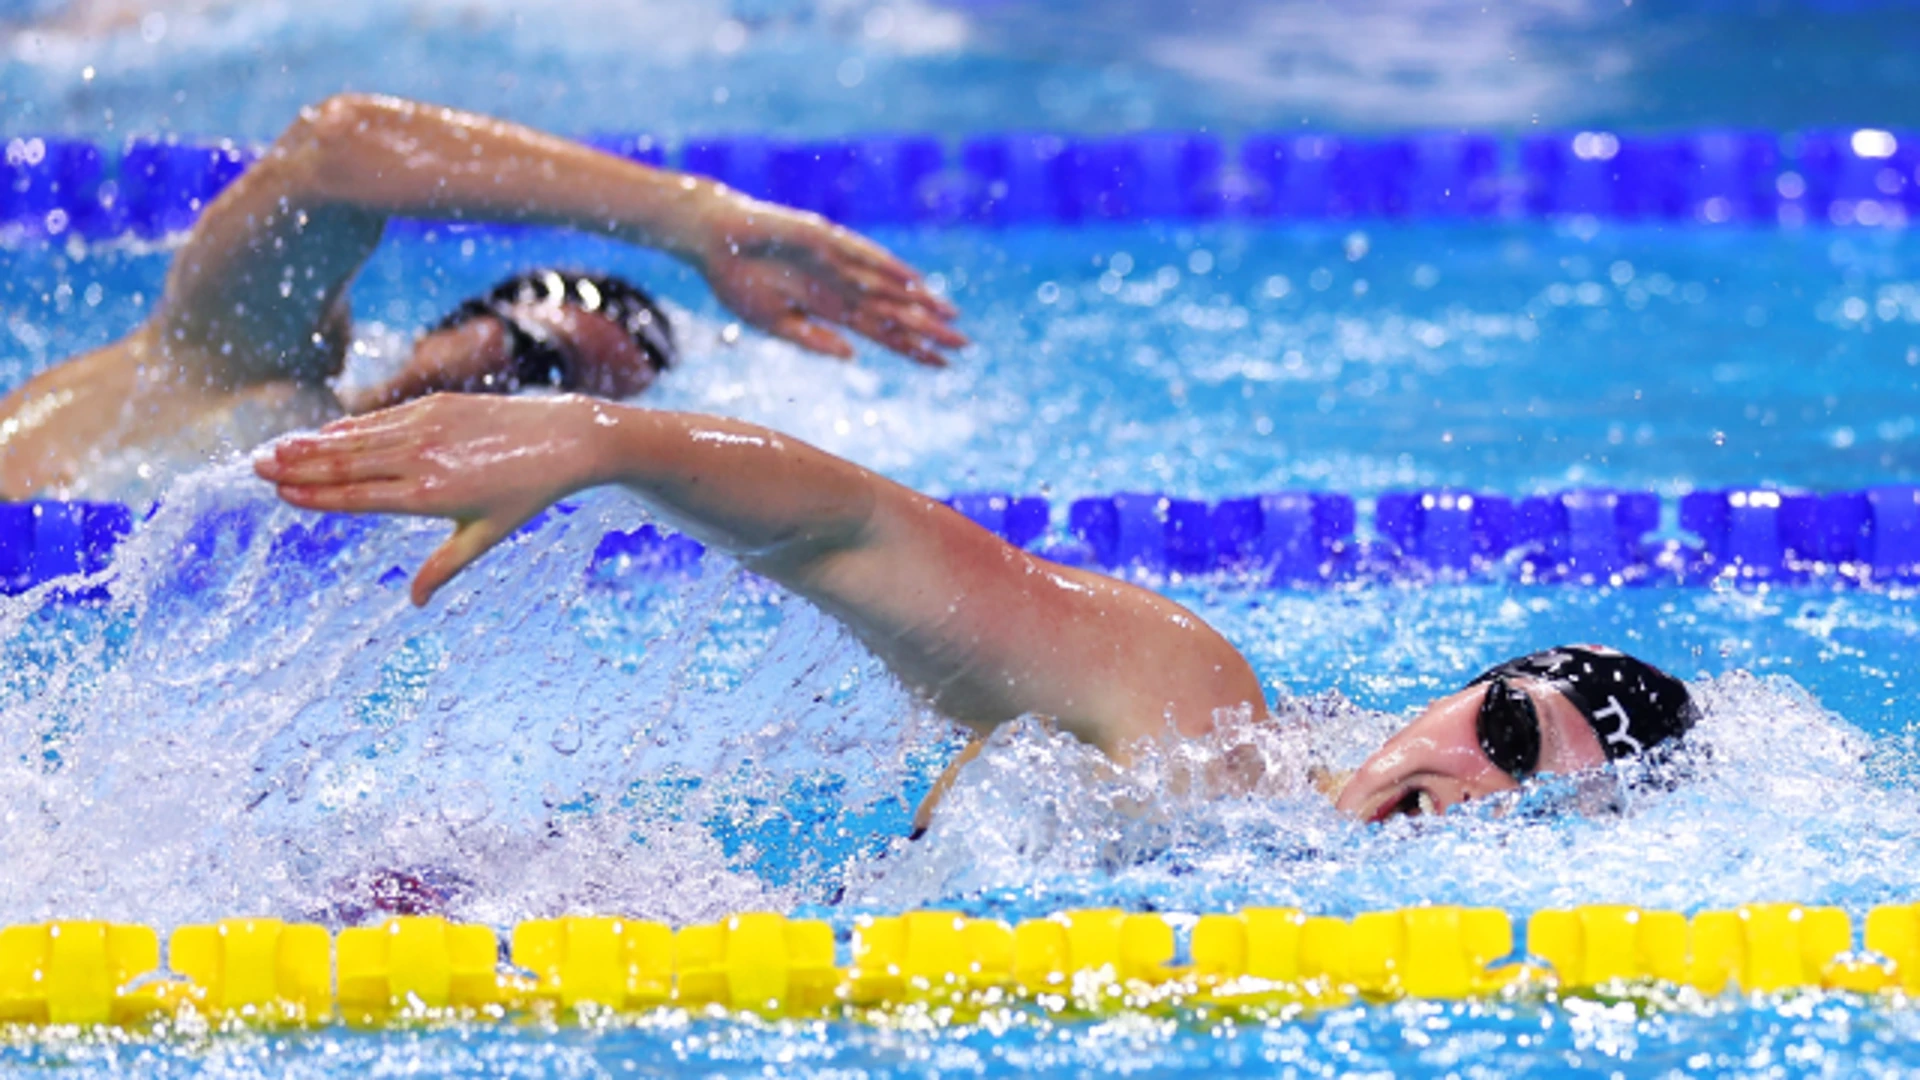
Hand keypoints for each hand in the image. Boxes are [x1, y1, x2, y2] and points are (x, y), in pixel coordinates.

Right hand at [254, 394, 601, 605]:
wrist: (563, 438)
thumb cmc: (526, 494)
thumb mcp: (486, 536)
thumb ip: (445, 566)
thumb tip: (415, 604)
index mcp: (431, 495)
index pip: (360, 496)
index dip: (316, 495)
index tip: (279, 494)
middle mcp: (423, 458)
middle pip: (348, 463)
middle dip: (299, 466)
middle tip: (255, 468)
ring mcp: (428, 426)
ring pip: (359, 437)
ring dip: (313, 443)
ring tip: (274, 448)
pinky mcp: (436, 404)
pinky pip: (382, 417)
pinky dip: (348, 426)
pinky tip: (321, 432)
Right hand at [691, 190, 967, 366]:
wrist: (711, 240)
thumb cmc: (737, 282)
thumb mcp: (773, 322)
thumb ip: (812, 340)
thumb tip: (852, 357)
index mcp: (831, 309)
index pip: (883, 333)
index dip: (912, 348)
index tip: (942, 366)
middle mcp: (842, 286)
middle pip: (894, 312)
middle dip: (928, 329)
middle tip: (965, 345)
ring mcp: (837, 262)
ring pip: (887, 286)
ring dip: (919, 301)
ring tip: (951, 316)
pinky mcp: (825, 240)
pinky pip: (863, 256)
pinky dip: (889, 269)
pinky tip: (915, 282)